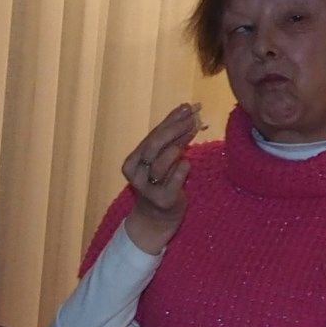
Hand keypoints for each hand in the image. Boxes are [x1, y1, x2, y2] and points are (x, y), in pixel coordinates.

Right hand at [118, 102, 198, 254]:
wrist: (156, 219)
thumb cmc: (160, 184)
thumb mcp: (159, 161)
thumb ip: (168, 140)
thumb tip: (186, 110)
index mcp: (132, 162)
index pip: (152, 135)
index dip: (171, 119)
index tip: (188, 107)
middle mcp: (136, 174)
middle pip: (155, 144)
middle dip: (176, 128)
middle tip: (193, 117)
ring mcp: (149, 187)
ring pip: (164, 160)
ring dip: (180, 144)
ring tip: (193, 133)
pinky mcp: (164, 199)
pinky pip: (177, 176)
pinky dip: (184, 167)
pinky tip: (187, 163)